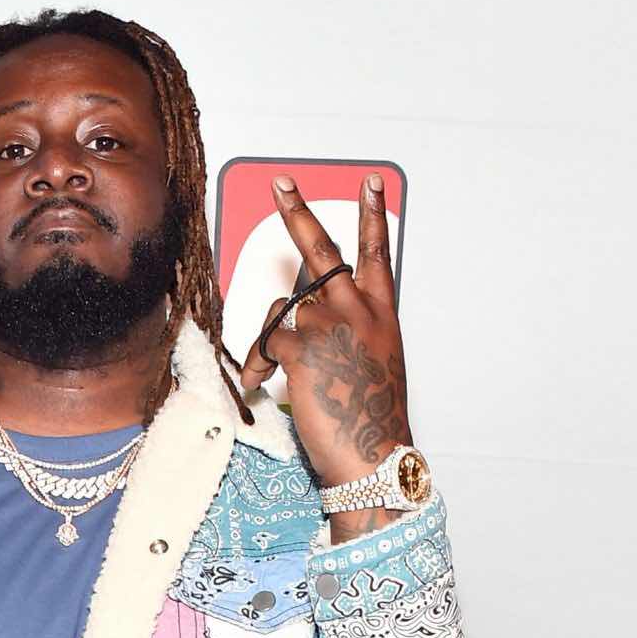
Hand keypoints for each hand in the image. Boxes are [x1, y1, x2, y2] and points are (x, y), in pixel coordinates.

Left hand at [239, 173, 412, 493]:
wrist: (372, 454)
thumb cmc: (370, 416)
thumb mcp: (373, 362)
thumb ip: (348, 330)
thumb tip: (303, 319)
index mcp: (381, 315)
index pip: (378, 255)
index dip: (373, 216)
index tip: (371, 183)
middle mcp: (358, 311)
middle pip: (324, 252)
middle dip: (299, 214)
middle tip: (282, 185)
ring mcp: (330, 325)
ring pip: (281, 310)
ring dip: (269, 339)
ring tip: (269, 371)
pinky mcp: (302, 345)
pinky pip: (264, 341)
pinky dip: (255, 363)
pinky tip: (261, 383)